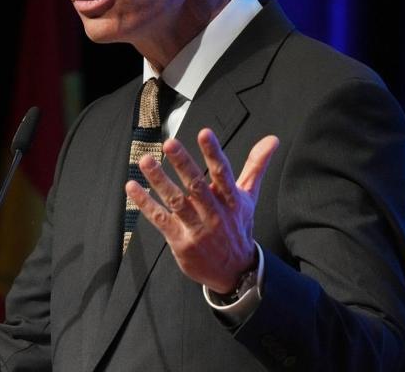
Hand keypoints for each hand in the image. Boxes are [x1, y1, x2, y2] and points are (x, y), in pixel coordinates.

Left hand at [125, 130, 278, 293]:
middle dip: (183, 163)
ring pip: (176, 201)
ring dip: (160, 181)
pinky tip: (132, 187)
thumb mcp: (249, 197)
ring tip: (146, 161)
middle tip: (170, 143)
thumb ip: (256, 166)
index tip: (204, 133)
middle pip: (197, 186)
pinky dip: (145, 204)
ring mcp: (197, 228)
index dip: (214, 153)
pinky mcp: (180, 241)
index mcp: (231, 200)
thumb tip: (272, 139)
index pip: (223, 173)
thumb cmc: (238, 226)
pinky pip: (160, 220)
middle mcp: (215, 213)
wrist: (235, 272)